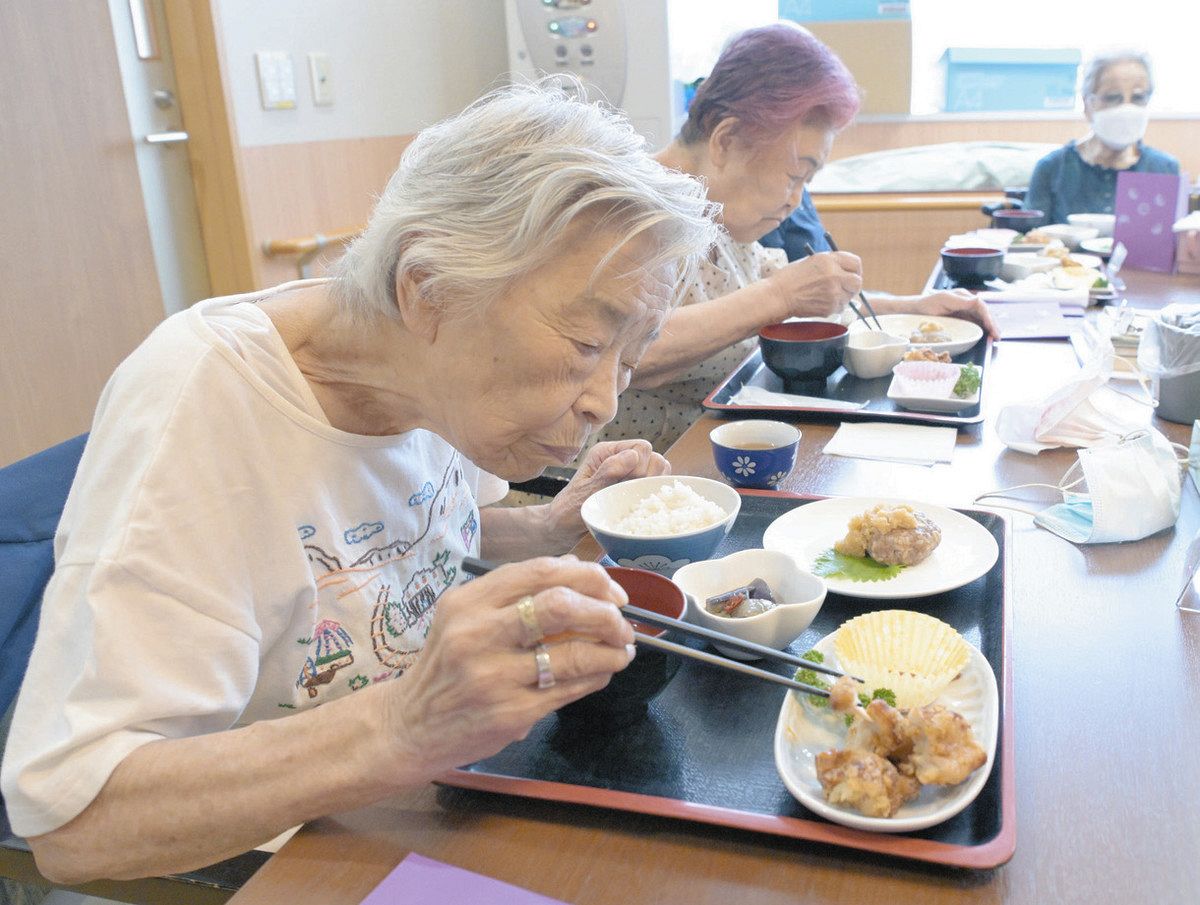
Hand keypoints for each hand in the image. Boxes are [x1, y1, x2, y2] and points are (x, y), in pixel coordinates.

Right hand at [382, 557, 634, 773]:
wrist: (408, 727)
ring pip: (574, 654)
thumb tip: (579, 572)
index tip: (611, 591)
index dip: (587, 576)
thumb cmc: (445, 667)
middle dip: (605, 612)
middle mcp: (478, 634)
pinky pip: (569, 690)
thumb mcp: (465, 618)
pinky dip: (595, 677)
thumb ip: (517, 594)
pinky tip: (600, 673)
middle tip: (622, 622)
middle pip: (560, 606)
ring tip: (621, 650)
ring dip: (610, 650)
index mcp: (469, 601)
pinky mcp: (510, 714)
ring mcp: (494, 677)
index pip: (540, 571)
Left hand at [547, 439, 669, 540]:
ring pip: (659, 475)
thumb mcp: (585, 493)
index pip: (642, 448)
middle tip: (631, 495)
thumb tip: (632, 456)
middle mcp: (621, 460)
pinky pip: (656, 490)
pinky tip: (641, 510)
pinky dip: (653, 499)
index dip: (641, 466)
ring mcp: (630, 476)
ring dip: (651, 489)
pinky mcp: (635, 492)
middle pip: (655, 459)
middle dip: (648, 479)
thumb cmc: (568, 511)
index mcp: (607, 452)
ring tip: (634, 503)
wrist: (564, 531)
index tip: (628, 484)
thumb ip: (608, 474)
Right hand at [765, 251, 862, 318]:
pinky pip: (840, 307)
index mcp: (829, 260)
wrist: (778, 296)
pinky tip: (820, 301)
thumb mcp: (812, 261)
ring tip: (826, 295)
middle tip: (844, 287)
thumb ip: (832, 263)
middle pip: (857, 282)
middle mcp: (834, 275)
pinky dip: (834, 305)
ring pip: (849, 296)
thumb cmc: (790, 278)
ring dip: (842, 296)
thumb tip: (846, 270)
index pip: (855, 263)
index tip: (851, 274)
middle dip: (852, 285)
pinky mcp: (830, 307)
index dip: (855, 269)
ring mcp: (833, 292)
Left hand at [908, 289, 998, 337]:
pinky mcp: (961, 319)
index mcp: (963, 296)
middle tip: (997, 336)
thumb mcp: (943, 301)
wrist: (915, 311)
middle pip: (983, 313)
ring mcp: (964, 311)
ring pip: (981, 319)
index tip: (992, 328)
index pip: (980, 306)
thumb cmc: (926, 305)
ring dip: (989, 327)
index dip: (988, 317)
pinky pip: (974, 323)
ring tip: (995, 338)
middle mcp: (966, 303)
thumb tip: (978, 300)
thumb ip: (960, 301)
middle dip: (992, 324)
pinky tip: (986, 336)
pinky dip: (982, 329)